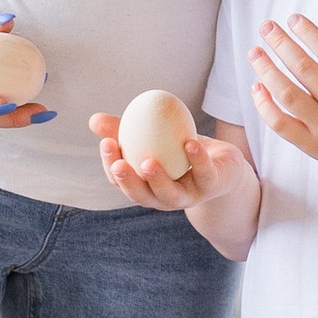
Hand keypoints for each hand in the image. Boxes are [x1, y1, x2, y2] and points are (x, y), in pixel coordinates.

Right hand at [88, 115, 254, 218]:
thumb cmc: (180, 152)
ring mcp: (188, 196)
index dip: (110, 166)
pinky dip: (196, 159)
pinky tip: (189, 143)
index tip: (107, 143)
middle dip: (128, 182)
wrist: (223, 167)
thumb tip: (94, 119)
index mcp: (146, 187)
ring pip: (170, 195)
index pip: (121, 181)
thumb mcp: (153, 138)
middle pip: (141, 196)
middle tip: (119, 165)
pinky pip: (203, 173)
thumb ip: (125, 129)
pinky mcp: (212, 186)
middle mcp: (164, 198)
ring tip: (148, 163)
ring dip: (158, 180)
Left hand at [250, 10, 317, 175]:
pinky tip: (256, 85)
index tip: (292, 19)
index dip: (310, 33)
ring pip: (288, 95)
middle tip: (266, 26)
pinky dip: (264, 105)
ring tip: (254, 52)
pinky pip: (281, 124)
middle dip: (282, 44)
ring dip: (267, 71)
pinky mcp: (310, 145)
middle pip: (305, 70)